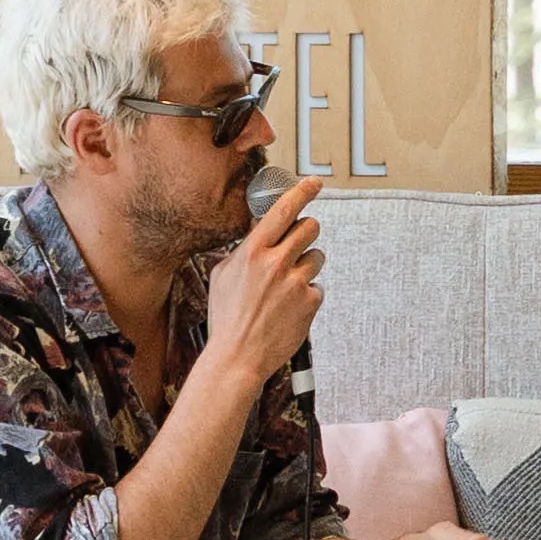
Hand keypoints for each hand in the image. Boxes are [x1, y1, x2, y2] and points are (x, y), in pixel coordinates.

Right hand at [194, 176, 326, 386]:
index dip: (303, 191)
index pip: (283, 210)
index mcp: (252, 252)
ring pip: (317, 256)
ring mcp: (296, 282)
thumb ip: (243, 251)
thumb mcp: (222, 275)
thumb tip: (257, 232)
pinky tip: (289, 308)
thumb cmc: (226, 316)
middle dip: (307, 231)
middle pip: (310, 227)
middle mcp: (276, 263)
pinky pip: (318, 287)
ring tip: (286, 286)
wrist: (237, 356)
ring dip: (307, 266)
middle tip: (298, 243)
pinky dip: (307, 295)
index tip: (315, 182)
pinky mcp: (310, 302)